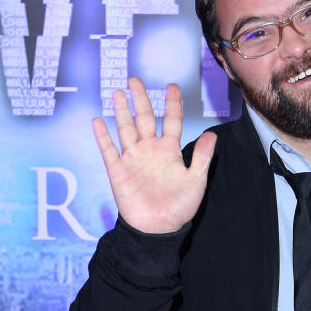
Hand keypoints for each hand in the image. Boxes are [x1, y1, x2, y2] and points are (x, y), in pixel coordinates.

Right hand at [92, 77, 216, 234]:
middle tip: (135, 80)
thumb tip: (212, 134)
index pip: (172, 121)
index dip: (172, 103)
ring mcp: (133, 159)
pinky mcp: (118, 170)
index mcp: (170, 151)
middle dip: (140, 99)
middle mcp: (150, 151)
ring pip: (126, 128)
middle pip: (145, 118)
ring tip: (118, 93)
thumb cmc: (179, 208)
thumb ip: (202, 157)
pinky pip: (108, 150)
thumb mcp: (196, 181)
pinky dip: (102, 136)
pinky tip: (97, 120)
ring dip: (121, 111)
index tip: (172, 86)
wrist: (157, 230)